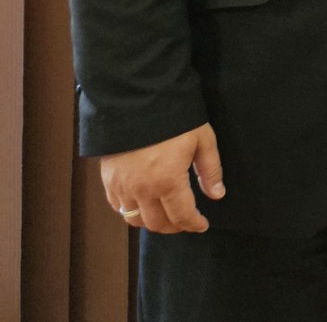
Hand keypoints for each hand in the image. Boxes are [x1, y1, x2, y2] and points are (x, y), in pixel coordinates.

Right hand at [101, 122, 225, 233]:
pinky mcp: (108, 179)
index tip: (202, 225)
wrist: (136, 100)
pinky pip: (118, 207)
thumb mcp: (202, 140)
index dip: (194, 224)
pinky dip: (131, 212)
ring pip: (135, 219)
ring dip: (152, 223)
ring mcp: (122, 186)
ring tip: (166, 216)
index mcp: (168, 181)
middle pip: (157, 224)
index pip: (182, 216)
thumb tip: (217, 195)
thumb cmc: (175, 118)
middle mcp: (142, 189)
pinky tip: (143, 205)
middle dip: (174, 227)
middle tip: (186, 221)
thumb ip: (210, 170)